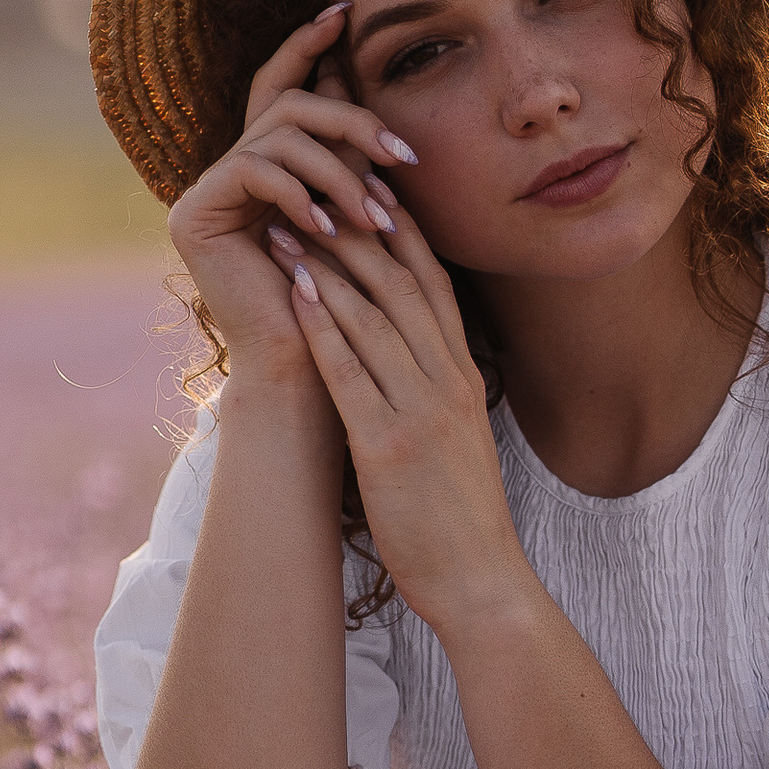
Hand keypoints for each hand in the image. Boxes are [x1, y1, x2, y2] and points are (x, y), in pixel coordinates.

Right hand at [165, 5, 420, 398]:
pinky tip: (328, 228)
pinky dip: (299, 193)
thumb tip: (360, 88)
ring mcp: (205, 190)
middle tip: (402, 154)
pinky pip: (252, 169)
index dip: (305, 45)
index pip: (280, 87)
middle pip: (284, 104)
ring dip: (338, 170)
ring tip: (375, 216)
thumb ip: (354, 158)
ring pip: (277, 136)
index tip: (343, 12)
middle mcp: (229, 170)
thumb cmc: (347, 303)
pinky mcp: (192, 215)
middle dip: (350, 122)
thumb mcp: (359, 214)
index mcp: (267, 165)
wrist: (310, 371)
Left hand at [267, 203, 532, 639]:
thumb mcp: (459, 439)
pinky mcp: (390, 445)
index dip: (403, 233)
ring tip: (288, 223)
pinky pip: (352, 371)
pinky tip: (294, 292)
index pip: (435, 286)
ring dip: (328, 265)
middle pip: (404, 285)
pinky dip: (322, 325)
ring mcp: (422, 411)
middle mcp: (449, 382)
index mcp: (465, 378)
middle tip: (318, 186)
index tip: (368, 191)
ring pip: (375, 316)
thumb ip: (434, 392)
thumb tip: (402, 359)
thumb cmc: (462, 519)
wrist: (481, 581)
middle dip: (359, 230)